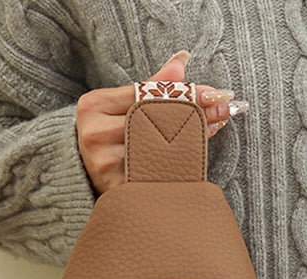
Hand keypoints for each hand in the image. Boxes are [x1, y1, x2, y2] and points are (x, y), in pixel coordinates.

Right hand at [76, 50, 247, 195]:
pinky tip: (200, 152)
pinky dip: (182, 161)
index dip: (184, 92)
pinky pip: (158, 171)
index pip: (147, 94)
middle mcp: (95, 134)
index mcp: (93, 106)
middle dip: (195, 111)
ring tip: (218, 124)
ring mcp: (105, 164)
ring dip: (194, 136)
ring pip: (160, 146)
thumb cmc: (107, 137)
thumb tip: (181, 61)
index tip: (213, 92)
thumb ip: (151, 86)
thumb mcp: (121, 106)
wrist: (81, 174)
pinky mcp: (117, 188)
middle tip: (225, 107)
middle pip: (155, 119)